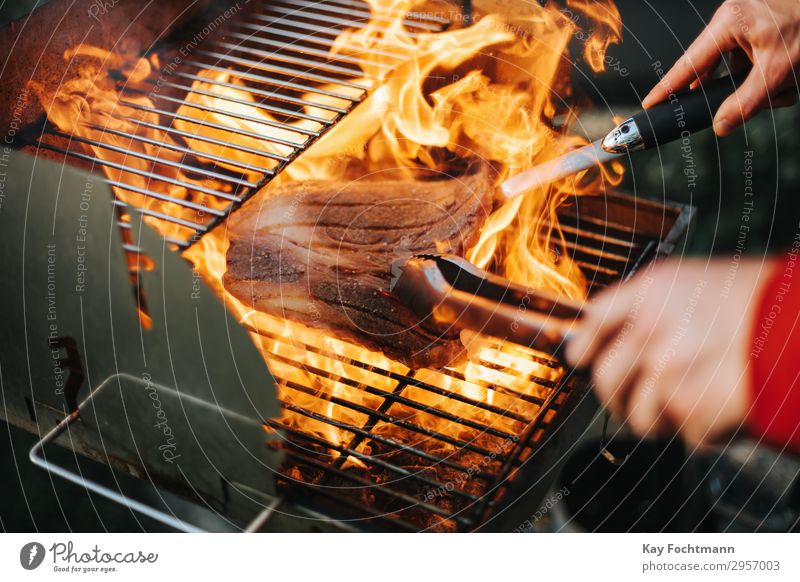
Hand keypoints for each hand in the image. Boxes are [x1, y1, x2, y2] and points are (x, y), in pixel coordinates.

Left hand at [565, 258, 777, 446]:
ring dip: (660, 420)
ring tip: (692, 406)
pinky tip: (726, 408)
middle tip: (635, 401)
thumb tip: (628, 331)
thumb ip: (658, 305)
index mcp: (650, 292)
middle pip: (605, 377)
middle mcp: (648, 329)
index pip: (593, 321)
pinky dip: (704, 431)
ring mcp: (664, 371)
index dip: (584, 344)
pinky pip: (683, 434)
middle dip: (617, 396)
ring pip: (637, 415)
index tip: (581, 357)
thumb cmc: (766, 303)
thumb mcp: (703, 282)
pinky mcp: (688, 408)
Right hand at [642, 0, 799, 135]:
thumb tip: (720, 125)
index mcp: (728, 23)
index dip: (667, 88)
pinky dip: (773, 74)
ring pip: (740, 70)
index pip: (688, 64)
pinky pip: (755, 61)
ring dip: (763, 85)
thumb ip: (745, 102)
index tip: (650, 104)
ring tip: (791, 81)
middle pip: (717, 71)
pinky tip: (792, 75)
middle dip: (742, 90)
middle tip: (768, 96)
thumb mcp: (779, 71)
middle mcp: (733, 19)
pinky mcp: (762, 28)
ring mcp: (748, 23)